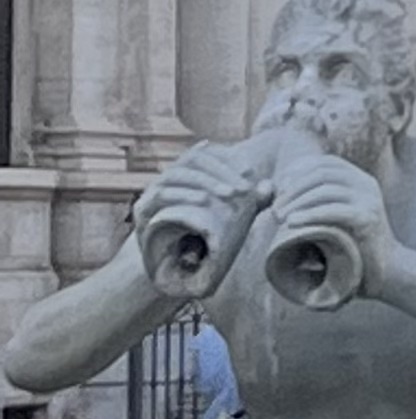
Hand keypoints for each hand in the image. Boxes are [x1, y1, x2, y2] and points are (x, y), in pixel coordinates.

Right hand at [131, 142, 270, 291]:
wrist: (166, 266)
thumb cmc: (203, 235)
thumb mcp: (231, 217)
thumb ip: (251, 202)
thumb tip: (268, 187)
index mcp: (188, 173)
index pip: (207, 152)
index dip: (229, 158)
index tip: (250, 172)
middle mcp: (168, 177)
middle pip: (193, 160)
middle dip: (221, 171)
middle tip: (243, 188)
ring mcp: (152, 191)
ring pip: (177, 174)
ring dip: (205, 181)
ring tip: (229, 193)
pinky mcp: (142, 210)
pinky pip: (161, 194)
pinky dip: (184, 194)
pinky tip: (204, 200)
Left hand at [266, 153, 396, 301]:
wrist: (384, 271)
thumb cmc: (351, 247)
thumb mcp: (332, 220)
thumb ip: (312, 205)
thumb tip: (276, 192)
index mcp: (360, 180)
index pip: (325, 163)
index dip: (299, 170)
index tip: (278, 188)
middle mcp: (366, 184)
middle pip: (322, 174)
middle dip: (293, 189)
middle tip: (274, 209)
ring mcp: (369, 200)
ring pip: (326, 189)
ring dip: (297, 201)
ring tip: (278, 217)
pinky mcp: (368, 219)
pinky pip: (334, 210)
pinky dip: (309, 214)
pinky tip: (291, 223)